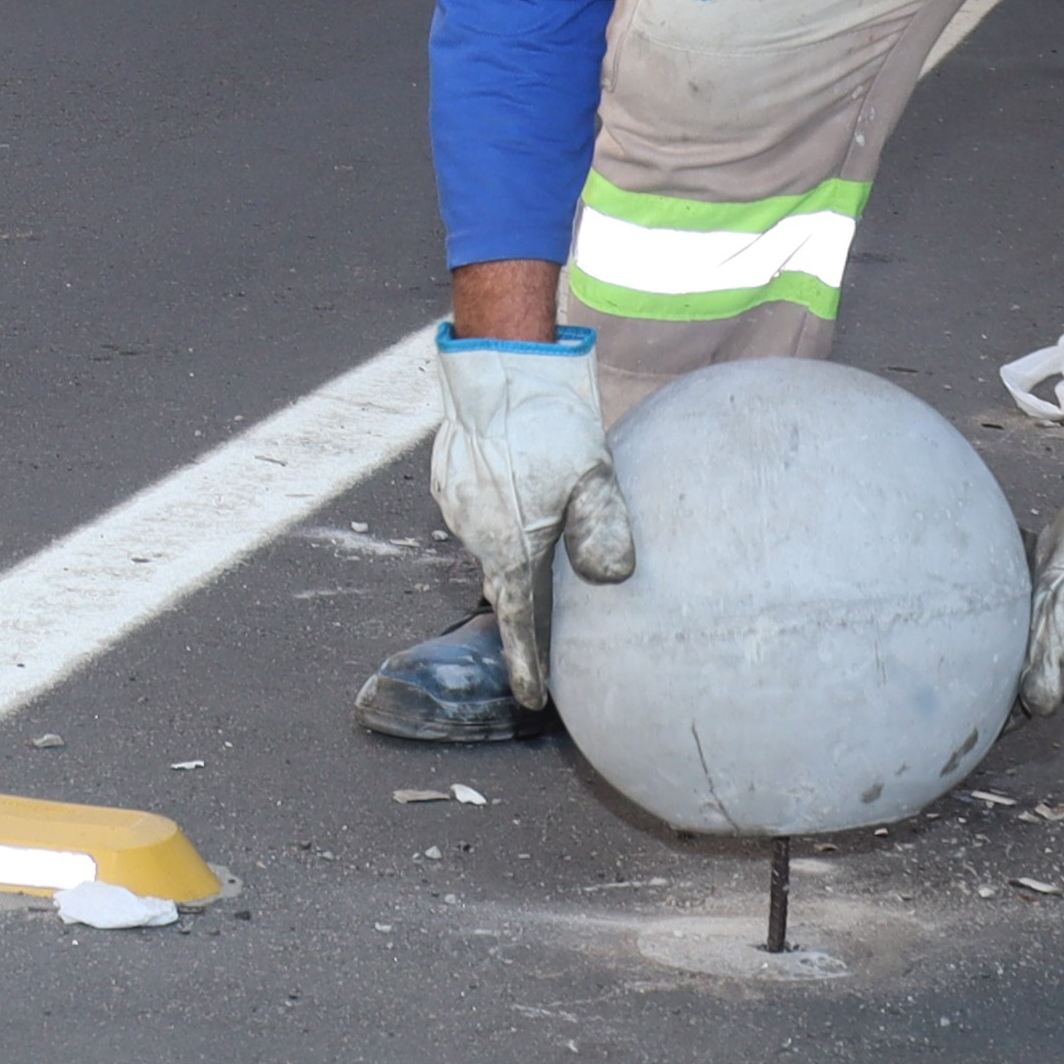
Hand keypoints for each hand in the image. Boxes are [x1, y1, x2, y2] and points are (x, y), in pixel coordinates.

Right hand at [425, 322, 634, 709]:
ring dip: (515, 550)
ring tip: (541, 540)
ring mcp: (458, 506)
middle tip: (544, 624)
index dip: (528, 664)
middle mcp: (477, 534)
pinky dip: (500, 515)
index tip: (533, 699)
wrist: (496, 364)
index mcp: (512, 546)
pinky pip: (478, 512)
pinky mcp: (450, 476)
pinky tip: (521, 493)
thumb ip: (604, 531)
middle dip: (523, 607)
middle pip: (506, 584)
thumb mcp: (593, 475)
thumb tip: (613, 580)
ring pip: (492, 544)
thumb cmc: (549, 420)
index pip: (522, 623)